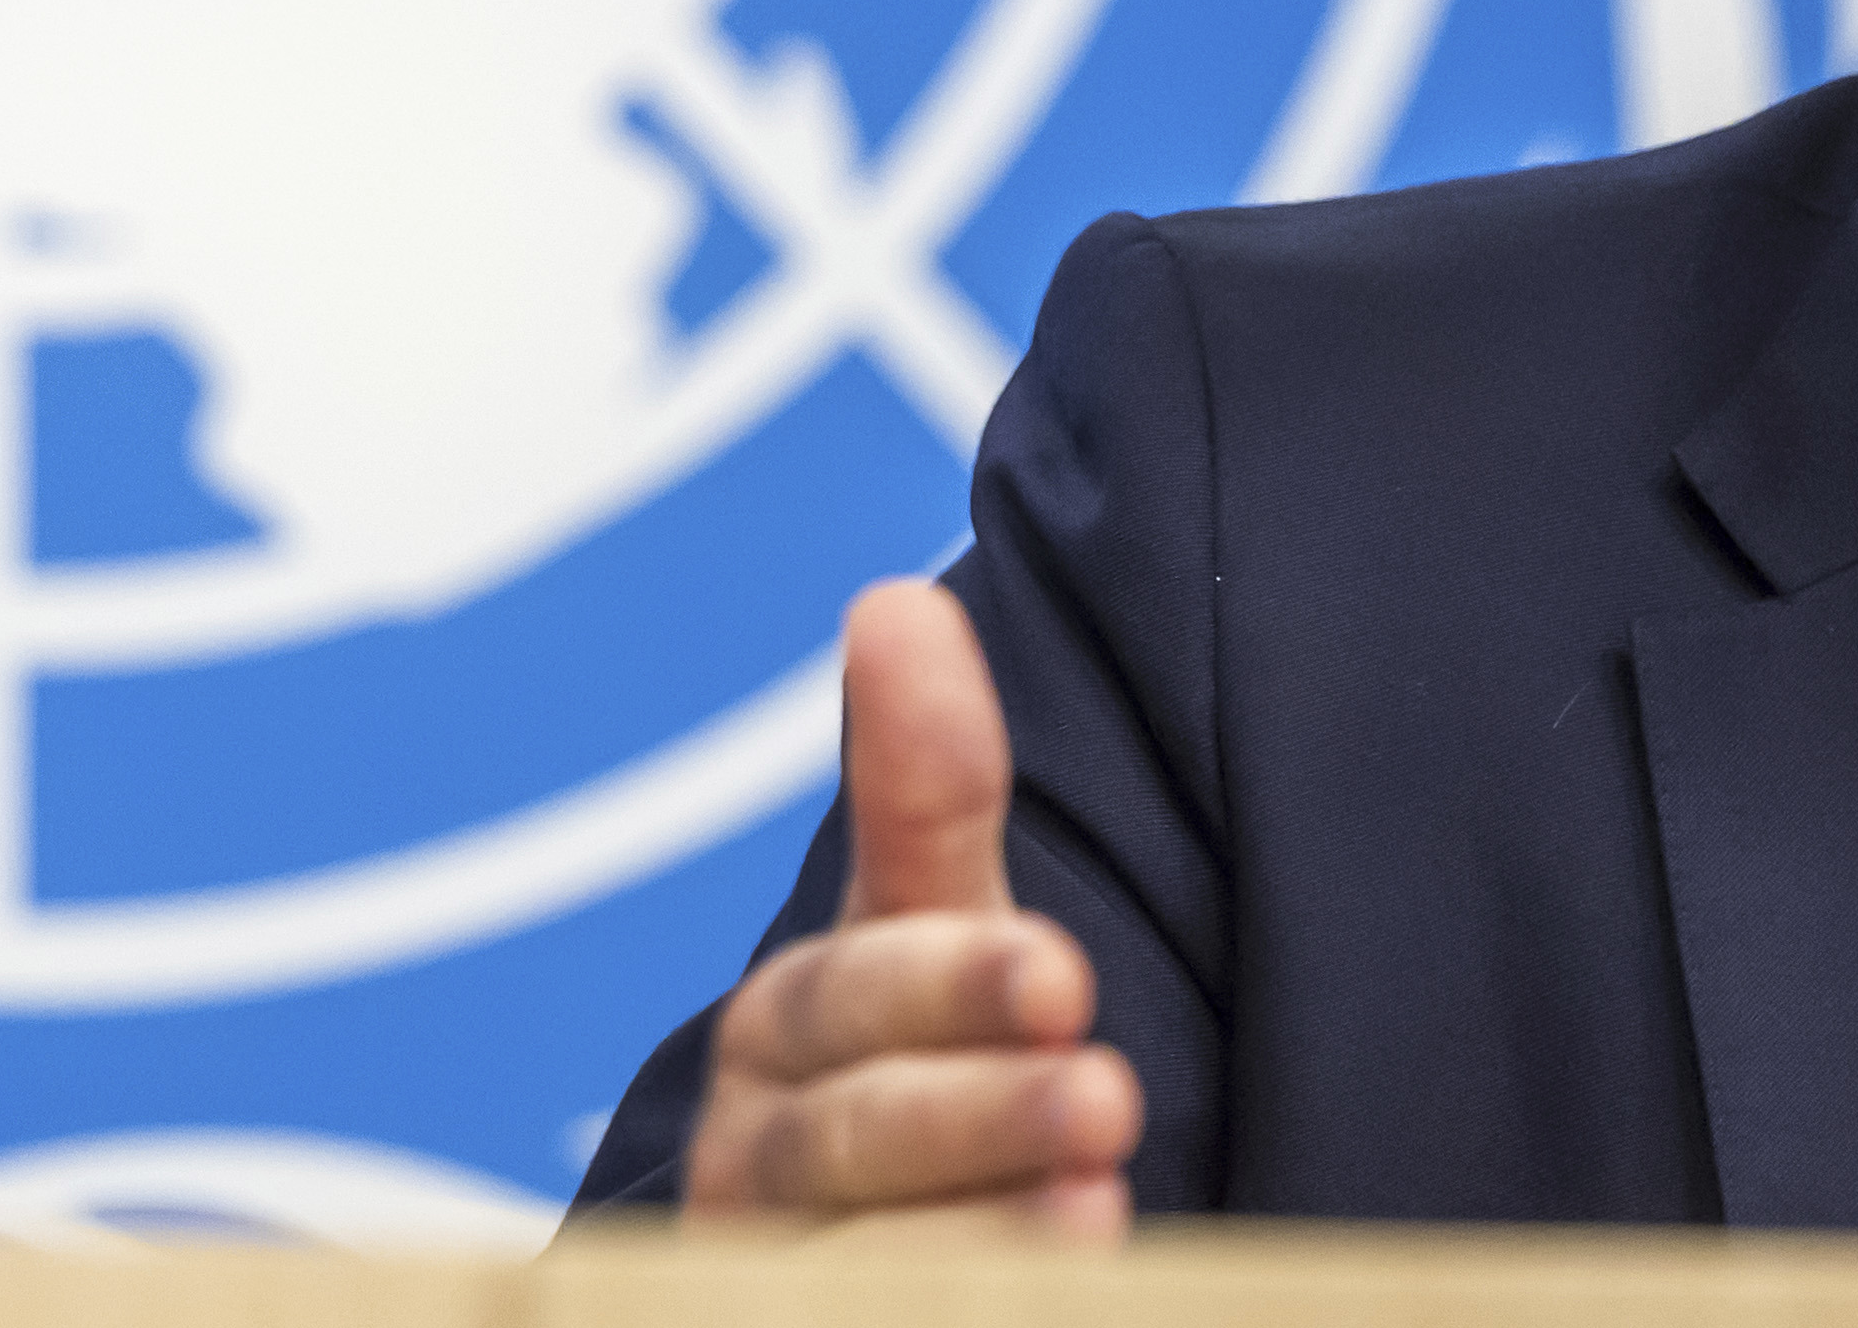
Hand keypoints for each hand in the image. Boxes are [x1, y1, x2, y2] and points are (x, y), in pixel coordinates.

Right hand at [680, 579, 1142, 1236]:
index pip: (846, 1001)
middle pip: (847, 1141)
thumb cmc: (927, 1073)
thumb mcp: (937, 935)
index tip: (1062, 979)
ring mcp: (773, 1278)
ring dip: (983, 1238)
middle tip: (1101, 1100)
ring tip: (1097, 1211)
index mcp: (784, 1036)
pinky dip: (960, 1315)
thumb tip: (892, 600)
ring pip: (858, 1265)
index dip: (947, 985)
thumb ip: (924, 792)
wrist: (895, 1269)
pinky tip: (1067, 1296)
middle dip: (977, 1118)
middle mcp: (756, 1162)